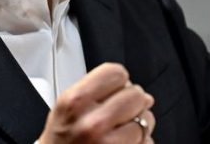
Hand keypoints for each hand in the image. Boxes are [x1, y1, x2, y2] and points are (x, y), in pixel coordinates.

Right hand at [38, 63, 155, 142]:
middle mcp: (92, 123)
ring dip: (140, 124)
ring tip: (122, 131)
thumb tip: (142, 94)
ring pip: (146, 119)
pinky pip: (147, 141)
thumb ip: (98, 92)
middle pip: (136, 94)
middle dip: (133, 102)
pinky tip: (125, 143)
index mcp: (75, 101)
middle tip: (121, 113)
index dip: (120, 81)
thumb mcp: (67, 107)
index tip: (117, 89)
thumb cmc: (62, 140)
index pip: (116, 73)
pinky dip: (142, 141)